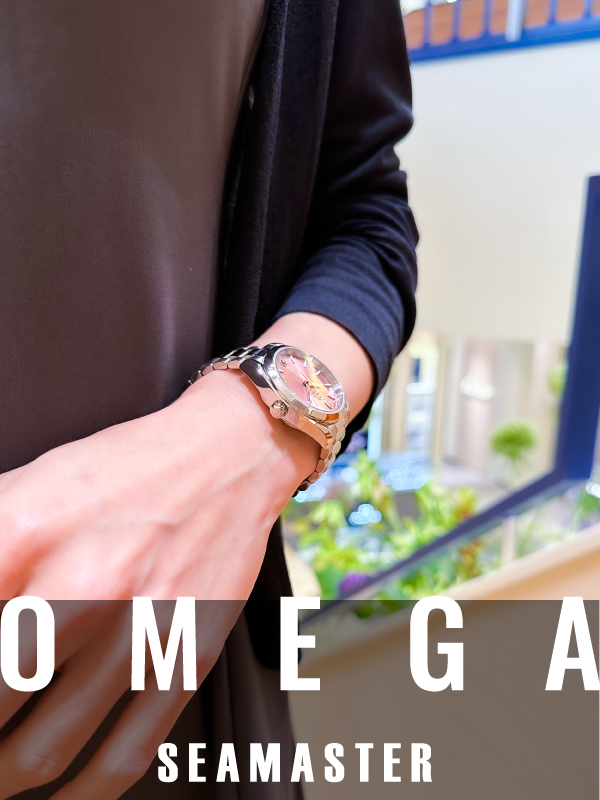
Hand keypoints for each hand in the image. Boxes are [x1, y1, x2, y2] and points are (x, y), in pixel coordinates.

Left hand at [0, 368, 317, 796]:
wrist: (228, 454)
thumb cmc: (126, 467)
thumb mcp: (25, 484)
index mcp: (21, 535)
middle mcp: (80, 587)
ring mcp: (138, 629)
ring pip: (40, 753)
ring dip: (3, 777)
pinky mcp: (186, 656)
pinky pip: (123, 757)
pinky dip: (80, 796)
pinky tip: (60, 795)